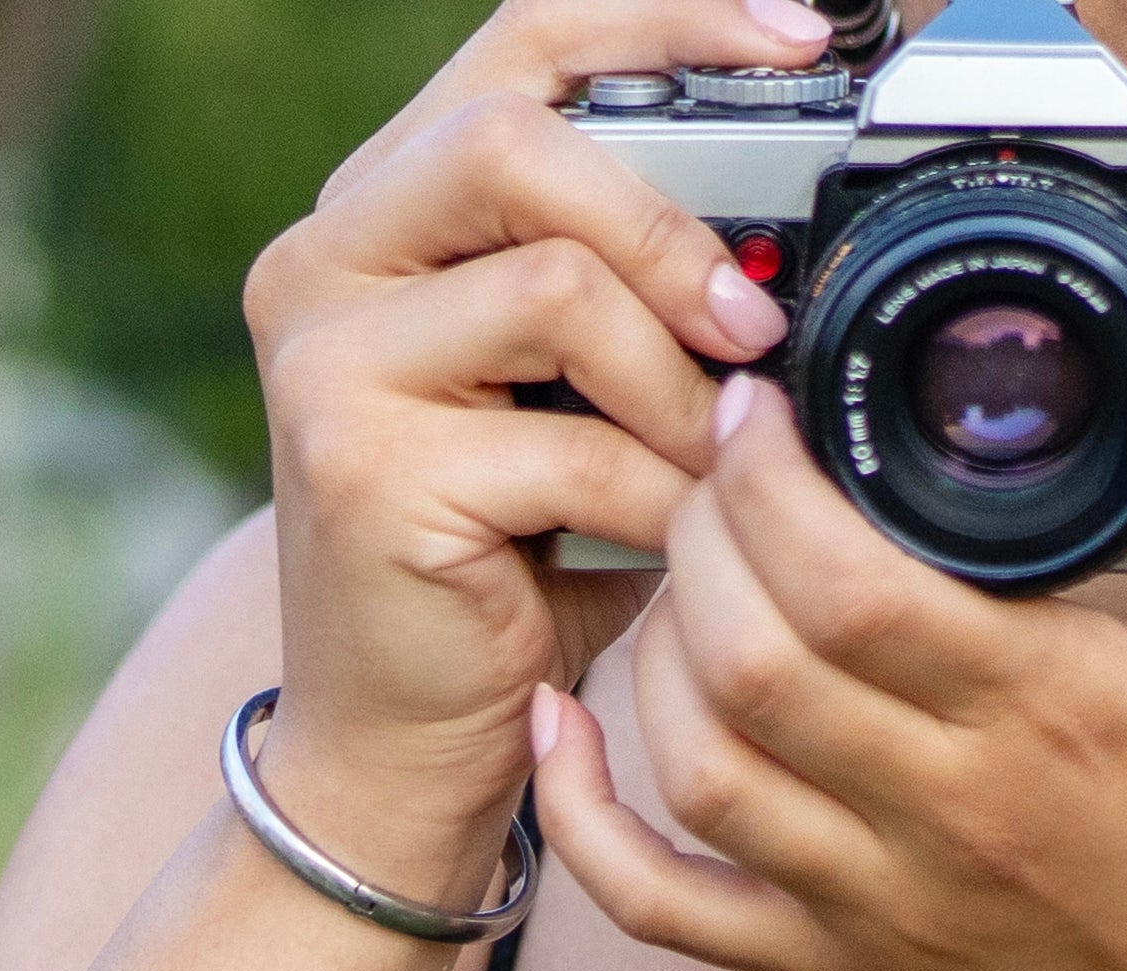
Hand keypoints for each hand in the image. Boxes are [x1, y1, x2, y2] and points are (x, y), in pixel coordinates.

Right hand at [242, 0, 840, 897]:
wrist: (411, 742)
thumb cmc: (513, 567)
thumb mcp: (582, 404)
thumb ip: (640, 305)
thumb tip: (799, 261)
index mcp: (392, 212)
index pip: (521, 46)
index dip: (663, 21)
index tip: (799, 33)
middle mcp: (330, 257)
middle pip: (517, 138)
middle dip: (671, 228)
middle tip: (756, 335)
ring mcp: (327, 358)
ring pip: (553, 284)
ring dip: (679, 387)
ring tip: (717, 470)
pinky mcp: (359, 467)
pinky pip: (567, 441)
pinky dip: (659, 495)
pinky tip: (681, 543)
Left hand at [531, 343, 1126, 970]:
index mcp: (1053, 713)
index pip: (853, 584)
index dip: (772, 485)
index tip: (761, 414)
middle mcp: (950, 810)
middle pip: (751, 659)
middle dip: (700, 538)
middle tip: (710, 473)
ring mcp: (879, 903)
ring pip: (696, 765)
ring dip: (654, 650)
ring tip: (684, 576)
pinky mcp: (838, 970)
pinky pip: (668, 909)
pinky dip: (588, 826)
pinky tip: (564, 734)